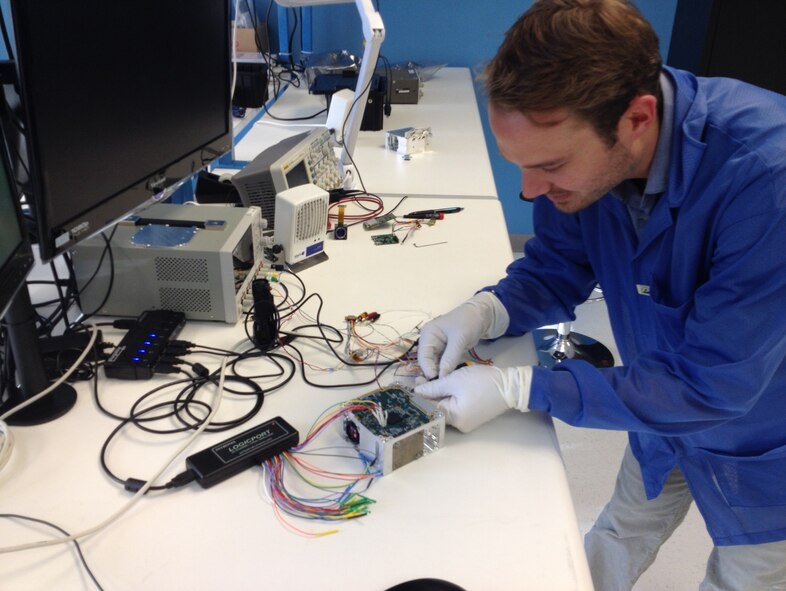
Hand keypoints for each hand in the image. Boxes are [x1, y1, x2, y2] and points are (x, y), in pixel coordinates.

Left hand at [414, 364, 531, 432]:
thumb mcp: (454, 380)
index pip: (429, 409)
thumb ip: (433, 387)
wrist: (511, 386)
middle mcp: (458, 425)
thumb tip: (417, 391)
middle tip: (420, 378)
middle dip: (427, 395)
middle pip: (436, 410)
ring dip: (437, 395)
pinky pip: (454, 409)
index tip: (412, 383)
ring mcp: (466, 422)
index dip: (418, 396)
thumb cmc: (482, 382)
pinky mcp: (471, 417)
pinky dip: (448, 398)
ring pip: (444, 409)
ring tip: (429, 379)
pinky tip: (443, 386)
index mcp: (454, 418)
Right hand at [417, 292, 509, 378]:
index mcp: (428, 334)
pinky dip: (445, 371)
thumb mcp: (459, 339)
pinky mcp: (445, 351)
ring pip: (434, 364)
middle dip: (432, 373)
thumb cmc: (468, 322)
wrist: (481, 315)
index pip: (423, 355)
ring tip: (444, 385)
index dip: (428, 369)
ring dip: (439, 374)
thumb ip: (450, 358)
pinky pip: (442, 364)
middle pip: (427, 361)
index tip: (436, 381)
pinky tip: (449, 379)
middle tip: (439, 387)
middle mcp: (429, 341)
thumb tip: (442, 376)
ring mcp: (437, 347)